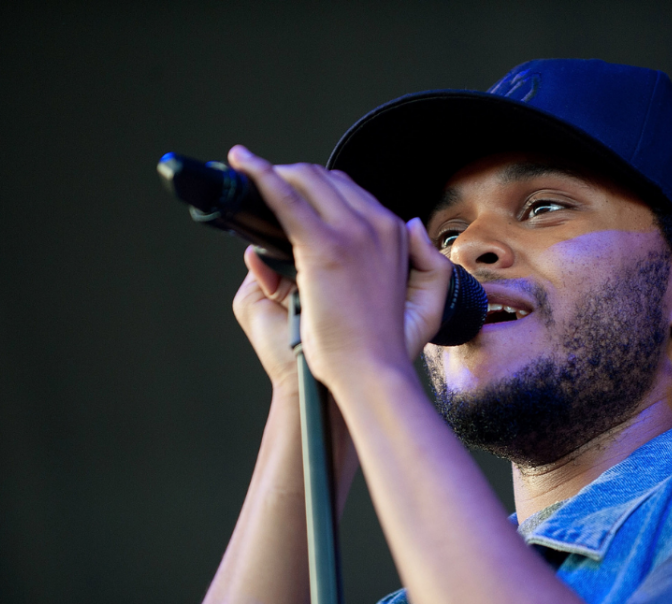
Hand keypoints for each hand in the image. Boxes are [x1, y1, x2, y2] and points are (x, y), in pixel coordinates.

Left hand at [227, 146, 451, 387]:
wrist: (371, 373)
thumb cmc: (388, 347)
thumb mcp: (428, 302)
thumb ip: (426, 259)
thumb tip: (412, 224)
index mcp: (396, 236)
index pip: (351, 193)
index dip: (318, 191)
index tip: (293, 197)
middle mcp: (377, 226)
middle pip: (327, 180)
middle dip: (293, 177)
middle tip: (262, 186)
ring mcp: (351, 233)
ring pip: (306, 180)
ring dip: (274, 172)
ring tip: (247, 174)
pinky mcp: (323, 247)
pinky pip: (285, 198)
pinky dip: (261, 175)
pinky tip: (242, 164)